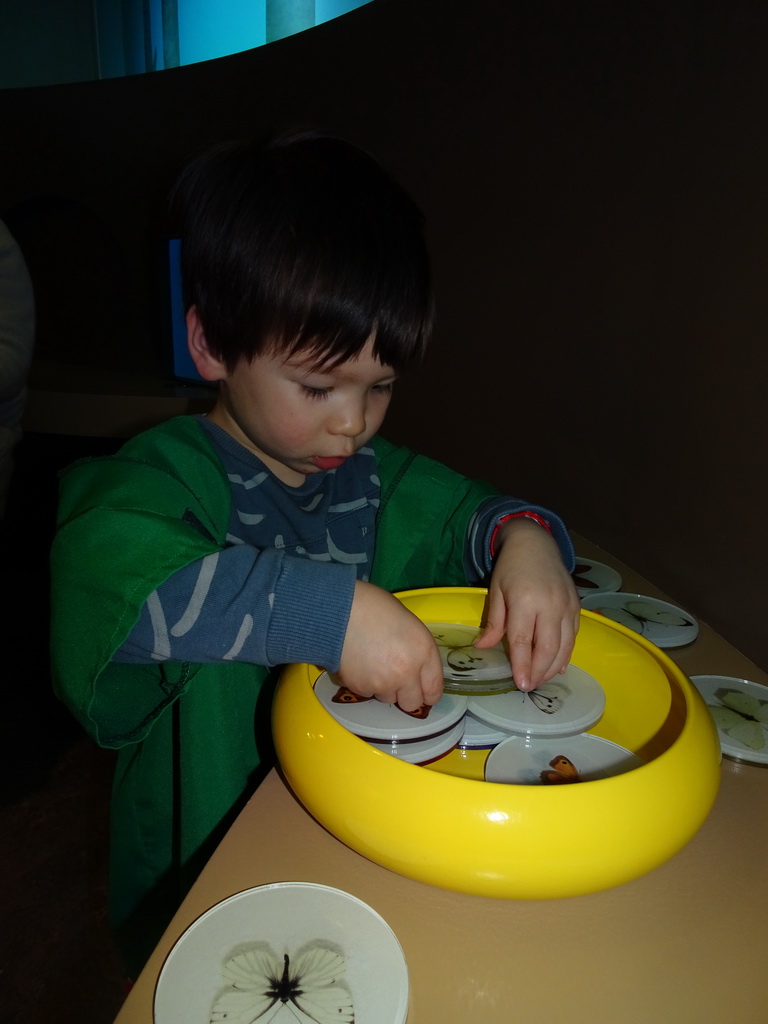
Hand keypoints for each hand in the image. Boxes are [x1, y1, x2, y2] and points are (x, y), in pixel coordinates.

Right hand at [337, 581, 443, 711]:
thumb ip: (418, 653)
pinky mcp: (360, 688)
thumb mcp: (409, 625)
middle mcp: (407, 672)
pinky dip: (364, 683)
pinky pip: (366, 693)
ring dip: (382, 687)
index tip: (421, 690)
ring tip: (372, 662)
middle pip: (412, 703)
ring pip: (387, 698)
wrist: (339, 609)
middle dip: (404, 694)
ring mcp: (383, 683)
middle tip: (394, 678)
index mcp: (423, 651)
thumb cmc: (375, 607)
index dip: (427, 692)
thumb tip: (417, 673)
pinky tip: (359, 663)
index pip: (434, 690)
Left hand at [474, 519, 579, 690]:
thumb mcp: (496, 591)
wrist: (536, 543)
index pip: (524, 641)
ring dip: (553, 668)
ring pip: (564, 646)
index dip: (522, 665)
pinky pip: (573, 637)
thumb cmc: (511, 567)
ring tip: (541, 680)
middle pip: (548, 648)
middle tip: (529, 687)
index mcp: (525, 601)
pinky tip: (559, 667)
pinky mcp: (577, 607)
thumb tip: (482, 647)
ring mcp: (566, 606)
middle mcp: (550, 605)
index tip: (520, 684)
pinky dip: (567, 654)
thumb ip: (494, 622)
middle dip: (539, 672)